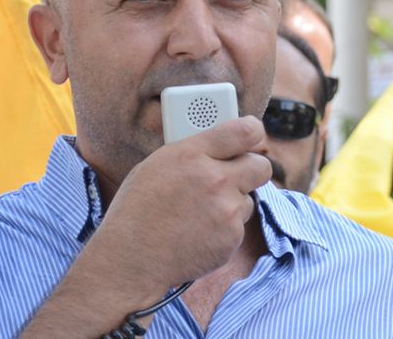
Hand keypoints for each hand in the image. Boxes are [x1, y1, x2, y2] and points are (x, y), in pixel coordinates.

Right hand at [19, 116, 270, 337]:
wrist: (131, 260)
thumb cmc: (137, 211)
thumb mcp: (156, 165)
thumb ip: (193, 152)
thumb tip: (218, 145)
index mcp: (190, 154)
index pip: (245, 131)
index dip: (253, 132)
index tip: (253, 136)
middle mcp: (214, 178)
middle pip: (261, 165)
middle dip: (253, 169)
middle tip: (240, 174)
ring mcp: (226, 209)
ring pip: (249, 198)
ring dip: (233, 203)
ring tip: (201, 212)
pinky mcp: (232, 237)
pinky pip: (240, 225)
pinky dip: (225, 228)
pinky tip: (200, 231)